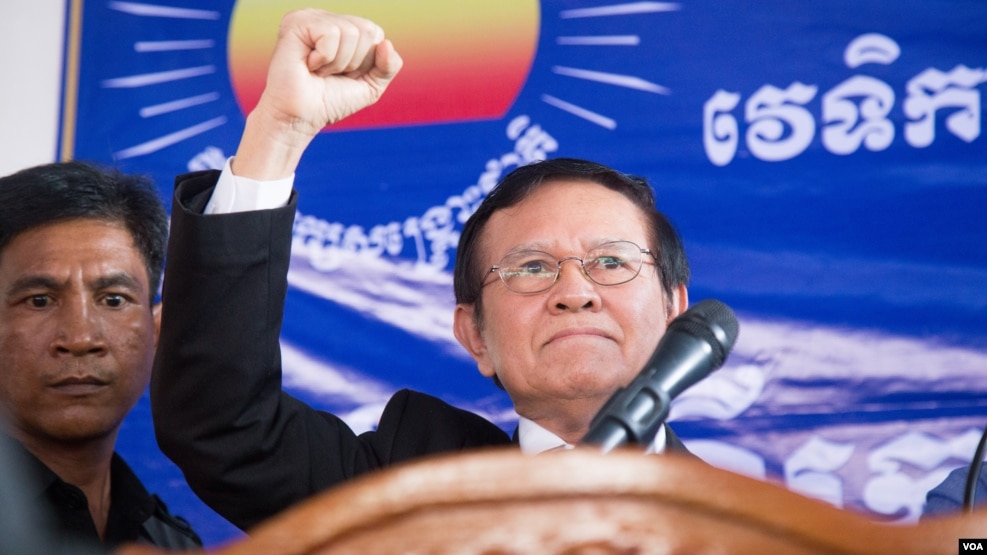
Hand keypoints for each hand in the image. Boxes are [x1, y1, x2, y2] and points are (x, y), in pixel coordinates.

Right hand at [232, 9, 402, 179]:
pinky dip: (325, 58)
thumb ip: (389, 66)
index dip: (366, 62)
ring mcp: (311, 18)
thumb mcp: (371, 86)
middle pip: (369, 30)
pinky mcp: (297, 22)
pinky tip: (309, 65)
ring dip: (338, 63)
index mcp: (343, 28)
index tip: (344, 75)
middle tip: (330, 73)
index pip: (376, 34)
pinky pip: (331, 34)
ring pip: (351, 32)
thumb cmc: (330, 101)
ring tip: (318, 71)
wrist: (301, 118)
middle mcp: (327, 18)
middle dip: (355, 62)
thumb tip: (387, 44)